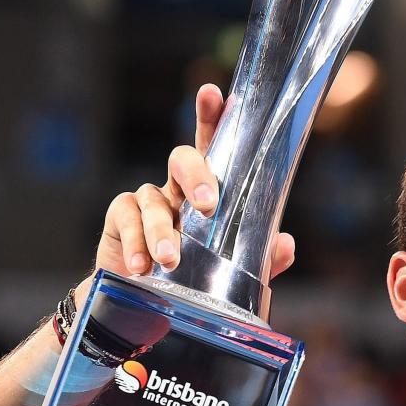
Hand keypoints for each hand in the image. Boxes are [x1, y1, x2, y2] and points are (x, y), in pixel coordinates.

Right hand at [97, 84, 297, 279]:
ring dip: (162, 230)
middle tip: (209, 204)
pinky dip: (135, 244)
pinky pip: (126, 220)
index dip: (211, 119)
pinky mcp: (120, 220)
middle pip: (182, 160)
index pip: (212, 149)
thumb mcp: (232, 273)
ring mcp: (147, 202)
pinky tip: (141, 266)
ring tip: (170, 260)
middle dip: (196, 175)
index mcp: (206, 193)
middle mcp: (176, 190)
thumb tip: (286, 245)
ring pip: (153, 199)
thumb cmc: (193, 282)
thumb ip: (260, 260)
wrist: (144, 310)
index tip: (213, 95)